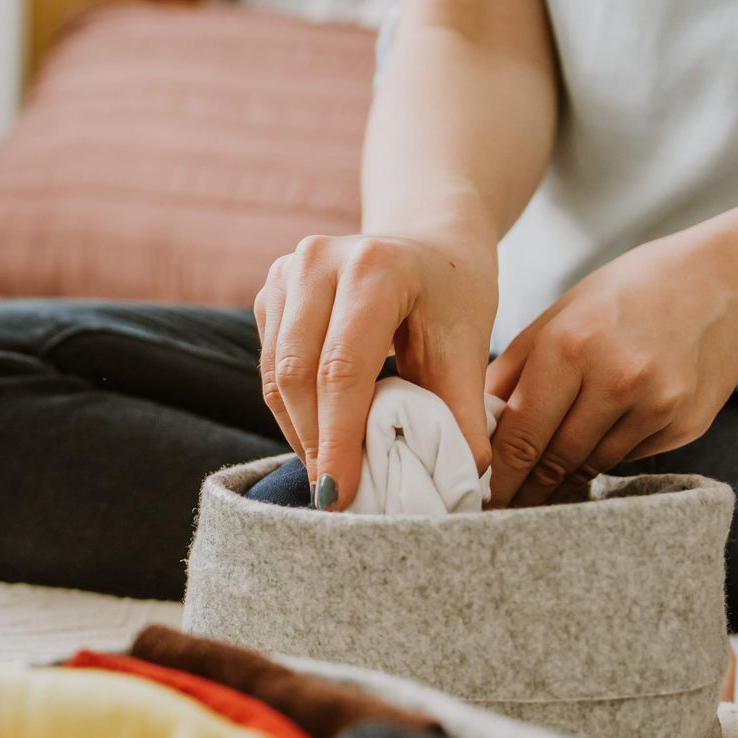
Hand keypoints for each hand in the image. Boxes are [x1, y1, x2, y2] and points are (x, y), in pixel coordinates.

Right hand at [255, 232, 498, 509]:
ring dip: (299, 432)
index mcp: (375, 267)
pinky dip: (292, 411)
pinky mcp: (269, 292)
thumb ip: (462, 413)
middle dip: (314, 443)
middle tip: (334, 495)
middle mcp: (318, 261)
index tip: (340, 495)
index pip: (343, 368)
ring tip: (329, 471)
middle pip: (297, 374)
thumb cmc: (453, 294)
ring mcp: (286, 273)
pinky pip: (268, 368)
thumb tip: (462, 485)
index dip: (338, 438)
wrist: (429, 242)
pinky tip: (321, 435)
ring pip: (274, 376)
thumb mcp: (468, 345)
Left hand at [485, 226, 737, 507]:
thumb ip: (511, 372)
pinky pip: (630, 457)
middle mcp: (617, 378)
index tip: (480, 499)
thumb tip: (472, 424)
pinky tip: (599, 444)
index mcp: (570, 347)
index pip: (520, 435)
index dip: (497, 477)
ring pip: (592, 464)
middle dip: (526, 489)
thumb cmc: (624, 297)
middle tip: (502, 510)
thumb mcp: (557, 317)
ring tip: (540, 491)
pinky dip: (608, 456)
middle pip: (556, 458)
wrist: (721, 284)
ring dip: (564, 479)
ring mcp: (657, 404)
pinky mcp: (687, 422)